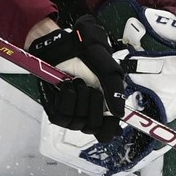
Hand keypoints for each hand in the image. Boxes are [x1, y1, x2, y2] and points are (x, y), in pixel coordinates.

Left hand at [27, 15, 126, 140]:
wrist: (62, 44)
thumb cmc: (85, 53)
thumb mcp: (108, 70)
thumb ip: (116, 92)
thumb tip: (120, 114)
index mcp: (105, 104)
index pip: (108, 131)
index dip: (110, 129)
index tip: (111, 121)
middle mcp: (88, 110)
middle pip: (93, 128)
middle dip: (93, 107)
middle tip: (92, 89)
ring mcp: (71, 110)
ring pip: (76, 123)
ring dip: (79, 99)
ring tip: (78, 83)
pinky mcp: (55, 108)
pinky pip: (61, 117)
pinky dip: (66, 100)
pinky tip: (67, 87)